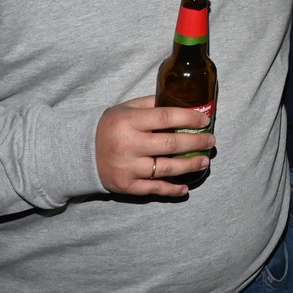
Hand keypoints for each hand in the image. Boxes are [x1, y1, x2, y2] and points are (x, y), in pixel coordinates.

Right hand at [94, 96, 213, 196]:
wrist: (81, 152)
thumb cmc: (111, 126)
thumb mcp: (127, 108)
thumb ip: (153, 104)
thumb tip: (185, 103)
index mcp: (129, 122)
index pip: (166, 118)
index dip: (189, 118)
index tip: (205, 120)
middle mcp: (128, 145)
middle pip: (170, 145)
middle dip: (195, 143)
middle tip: (211, 141)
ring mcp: (127, 168)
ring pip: (166, 169)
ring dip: (190, 166)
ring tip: (204, 161)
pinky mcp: (126, 186)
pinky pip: (154, 188)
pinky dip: (171, 190)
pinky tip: (185, 188)